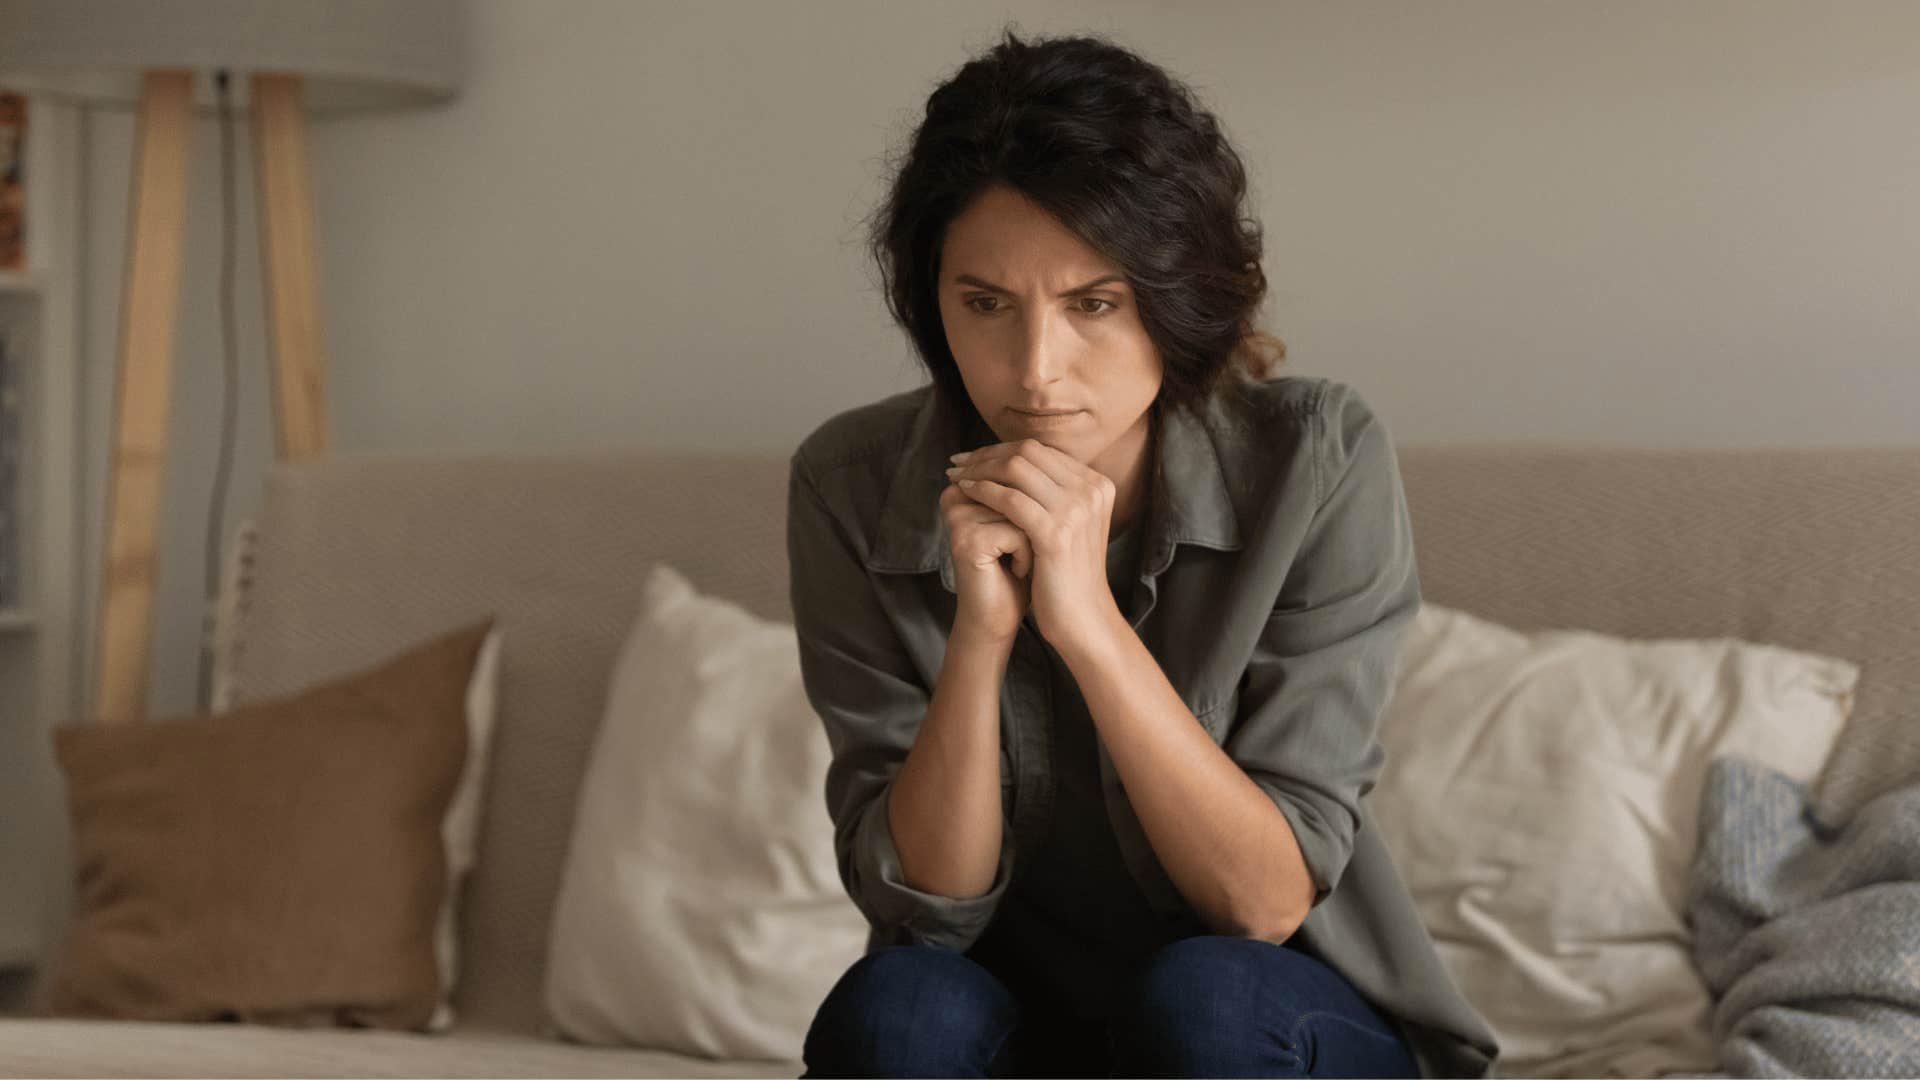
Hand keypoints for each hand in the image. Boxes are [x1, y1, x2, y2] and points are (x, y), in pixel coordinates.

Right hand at [940, 476, 1032, 646]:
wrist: (999, 617)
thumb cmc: (1016, 568)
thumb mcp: (1025, 520)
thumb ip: (1027, 485)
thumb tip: (1052, 452)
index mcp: (965, 485)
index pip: (1018, 471)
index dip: (1036, 502)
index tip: (1025, 530)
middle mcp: (955, 496)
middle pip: (1019, 487)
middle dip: (1035, 519)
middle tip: (1027, 547)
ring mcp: (958, 516)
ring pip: (1022, 508)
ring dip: (1034, 539)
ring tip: (1019, 560)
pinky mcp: (966, 539)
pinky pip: (1018, 533)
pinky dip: (1027, 556)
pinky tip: (1015, 572)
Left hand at [946, 438, 1121, 650]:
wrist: (1083, 618)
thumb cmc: (1068, 574)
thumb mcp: (1070, 524)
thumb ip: (1053, 493)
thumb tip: (1014, 462)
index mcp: (1096, 484)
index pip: (1041, 451)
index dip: (1002, 449)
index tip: (973, 457)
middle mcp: (1091, 490)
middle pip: (1028, 452)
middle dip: (987, 454)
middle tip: (958, 461)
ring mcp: (1076, 509)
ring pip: (1016, 469)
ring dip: (979, 469)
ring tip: (956, 476)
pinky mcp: (1056, 532)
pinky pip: (1010, 498)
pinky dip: (983, 490)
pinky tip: (965, 492)